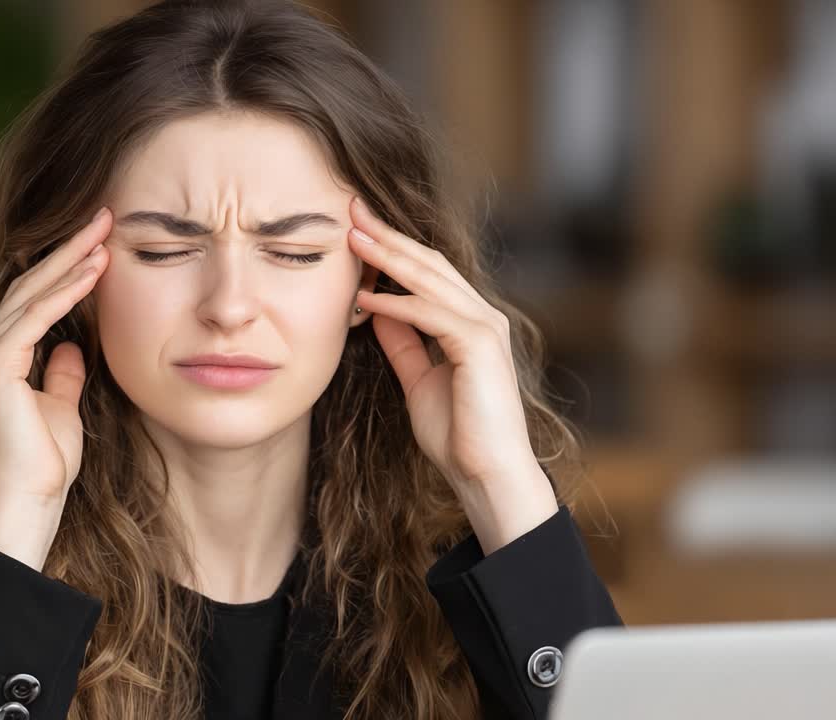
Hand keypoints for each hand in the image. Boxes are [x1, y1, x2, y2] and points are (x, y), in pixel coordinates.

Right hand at [0, 206, 111, 509]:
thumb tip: (71, 348)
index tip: (99, 241)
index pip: (32, 299)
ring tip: (104, 232)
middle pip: (28, 285)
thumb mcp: (61, 405)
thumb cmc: (46, 461)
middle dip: (68, 249)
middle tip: (102, 216)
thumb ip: (61, 373)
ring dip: (71, 261)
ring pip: (30, 293)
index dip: (65, 267)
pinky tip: (94, 271)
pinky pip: (35, 317)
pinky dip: (66, 292)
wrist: (30, 498)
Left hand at [346, 196, 546, 496]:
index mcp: (470, 322)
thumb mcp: (417, 378)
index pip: (427, 272)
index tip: (355, 228)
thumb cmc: (457, 433)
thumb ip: (402, 341)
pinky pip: (431, 314)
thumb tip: (376, 307)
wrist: (485, 474)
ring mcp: (485, 328)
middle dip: (387, 236)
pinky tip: (366, 297)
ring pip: (431, 280)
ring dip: (388, 257)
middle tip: (350, 210)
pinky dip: (397, 303)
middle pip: (429, 263)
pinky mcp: (480, 345)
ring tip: (351, 238)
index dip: (391, 247)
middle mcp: (483, 316)